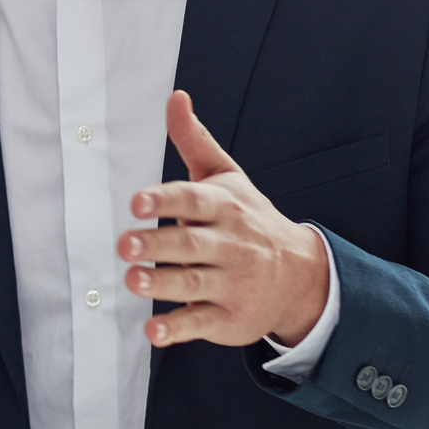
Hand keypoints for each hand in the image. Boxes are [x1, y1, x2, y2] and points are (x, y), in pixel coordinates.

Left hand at [121, 90, 329, 347]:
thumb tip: (175, 97)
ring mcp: (231, 283)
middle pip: (190, 245)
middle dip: (157, 245)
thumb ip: (194, 140)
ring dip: (162, 284)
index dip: (165, 200)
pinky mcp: (229, 318)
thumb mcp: (227, 177)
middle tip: (124, 244)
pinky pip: (202, 323)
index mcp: (224, 208)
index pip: (193, 200)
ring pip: (194, 284)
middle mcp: (229, 245)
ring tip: (133, 280)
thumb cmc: (249, 220)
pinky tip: (153, 330)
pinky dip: (177, 329)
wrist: (303, 276)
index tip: (138, 202)